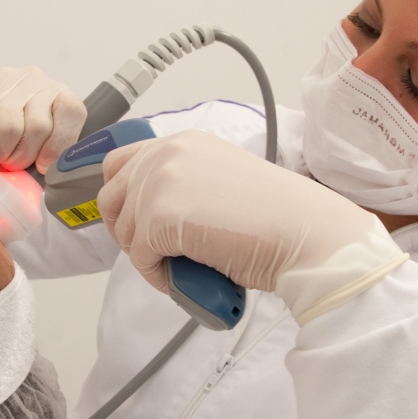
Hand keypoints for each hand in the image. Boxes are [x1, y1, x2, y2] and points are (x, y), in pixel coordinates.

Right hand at [0, 67, 85, 196]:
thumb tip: (52, 173)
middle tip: (10, 160)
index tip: (43, 164)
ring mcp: (3, 80)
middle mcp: (34, 81)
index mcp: (56, 95)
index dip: (58, 144)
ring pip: (9, 127)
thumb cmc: (1, 150)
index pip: (71, 111)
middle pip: (39, 126)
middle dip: (23, 155)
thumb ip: (47, 162)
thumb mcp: (33, 159)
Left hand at [97, 131, 407, 322]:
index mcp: (183, 141)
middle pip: (111, 197)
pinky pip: (138, 256)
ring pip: (124, 231)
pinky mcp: (159, 216)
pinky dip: (157, 275)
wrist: (305, 233)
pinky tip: (185, 277)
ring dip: (146, 257)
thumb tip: (149, 215)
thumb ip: (182, 184)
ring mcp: (160, 181)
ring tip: (182, 268)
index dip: (123, 200)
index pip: (121, 164)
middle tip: (156, 254)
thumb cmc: (276, 218)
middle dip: (127, 231)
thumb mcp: (218, 181)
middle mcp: (166, 152)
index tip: (136, 226)